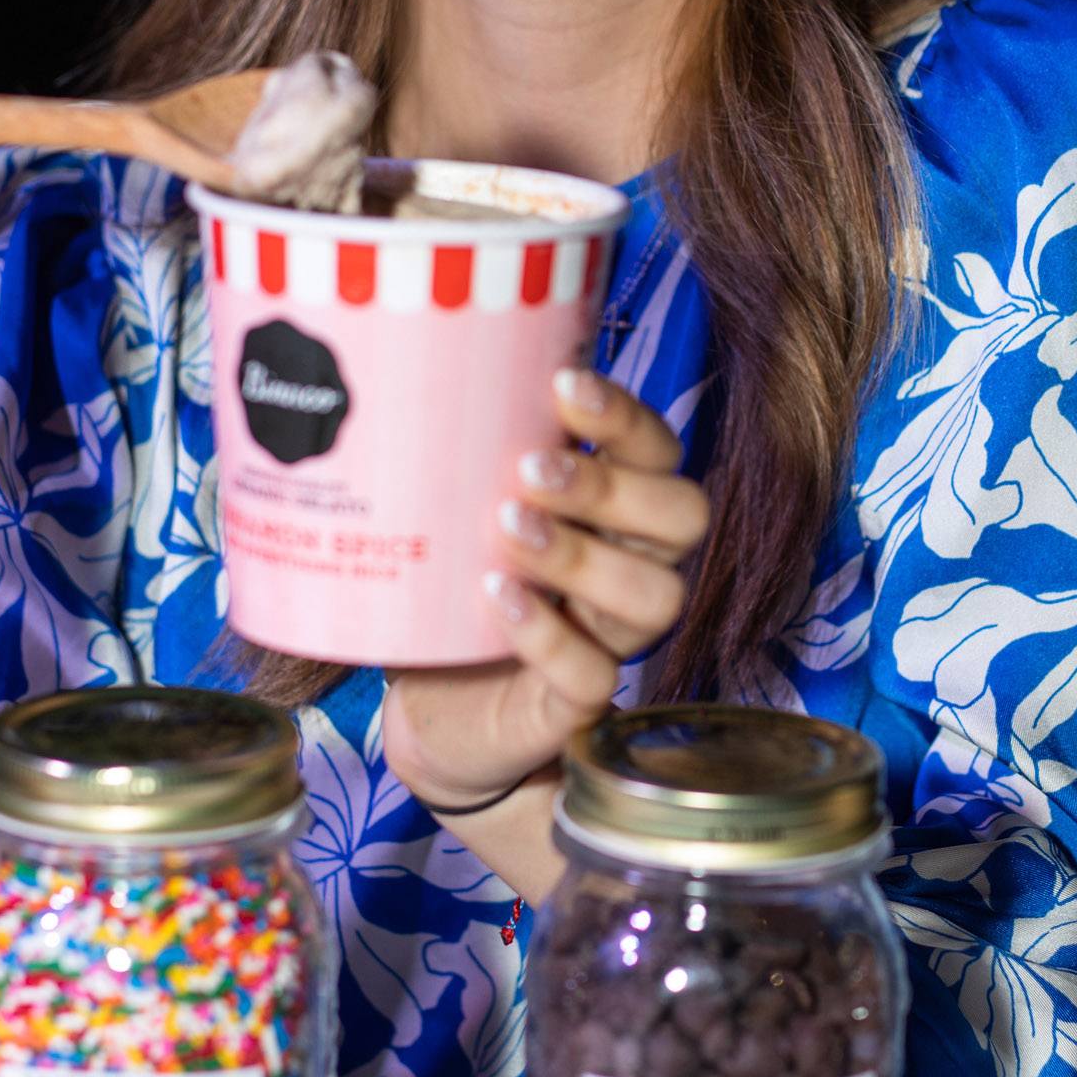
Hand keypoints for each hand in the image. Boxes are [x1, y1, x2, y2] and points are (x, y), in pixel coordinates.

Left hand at [382, 369, 708, 820]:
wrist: (429, 710)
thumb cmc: (448, 593)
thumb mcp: (456, 515)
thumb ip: (459, 459)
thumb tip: (393, 366)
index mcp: (612, 510)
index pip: (658, 451)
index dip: (626, 416)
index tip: (562, 386)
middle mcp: (629, 568)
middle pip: (683, 516)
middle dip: (610, 485)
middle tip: (528, 472)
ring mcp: (609, 639)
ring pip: (655, 596)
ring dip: (581, 554)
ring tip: (506, 532)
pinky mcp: (574, 704)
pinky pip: (593, 674)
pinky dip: (547, 634)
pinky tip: (498, 599)